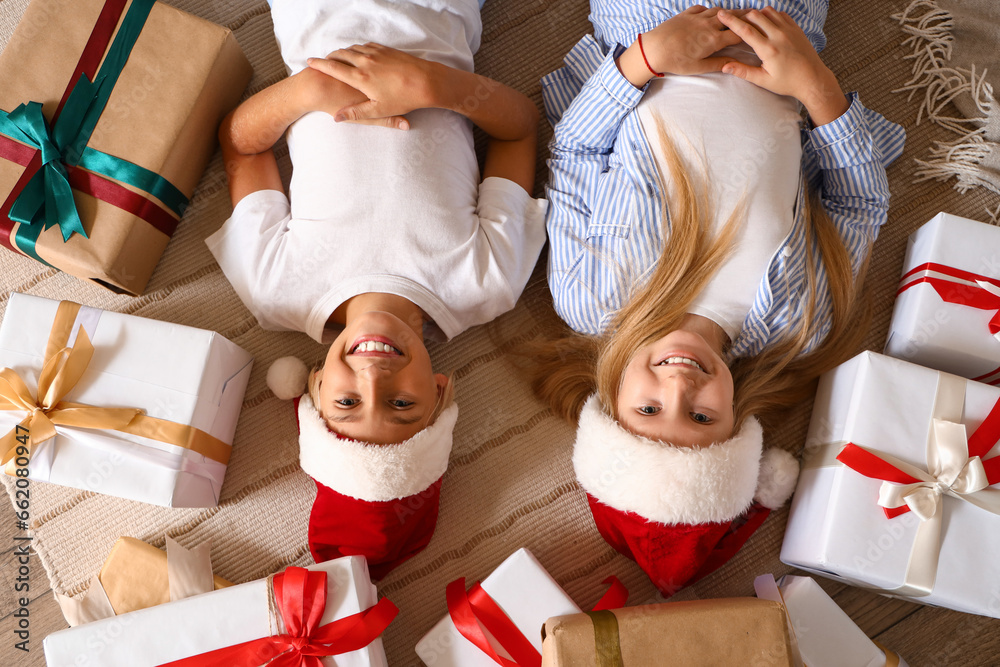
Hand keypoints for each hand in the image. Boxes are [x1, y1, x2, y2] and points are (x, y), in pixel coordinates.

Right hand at [307, 43, 439, 126]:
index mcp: (360, 77)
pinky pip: (365, 46)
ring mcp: (376, 53)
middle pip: (340, 55)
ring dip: (342, 52)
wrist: (427, 80)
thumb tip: (337, 118)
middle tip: (320, 60)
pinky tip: (358, 53)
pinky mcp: (386, 50)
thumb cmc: (403, 98)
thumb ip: (356, 113)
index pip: (333, 67)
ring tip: (336, 57)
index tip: (309, 61)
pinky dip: (357, 48)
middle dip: (329, 57)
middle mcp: (365, 61)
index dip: (319, 64)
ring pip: (353, 48)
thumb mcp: (377, 111)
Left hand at [616, 5, 746, 87]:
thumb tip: (733, 64)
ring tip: (736, 14)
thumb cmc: (675, 61)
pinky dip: (710, 10)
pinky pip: (702, 8)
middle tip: (755, 15)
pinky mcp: (686, 14)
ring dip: (728, 12)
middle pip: (731, 18)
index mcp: (713, 40)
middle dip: (744, 17)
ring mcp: (697, 18)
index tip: (758, 33)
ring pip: (718, 11)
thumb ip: (718, 64)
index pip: (737, 34)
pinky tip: (711, 13)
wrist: (653, 49)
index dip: (749, 33)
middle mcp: (708, 25)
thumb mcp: (698, 67)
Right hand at [717, 7, 848, 124]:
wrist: (813, 79)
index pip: (745, 30)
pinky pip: (780, 14)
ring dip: (757, 15)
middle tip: (734, 21)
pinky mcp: (796, 29)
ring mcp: (789, 30)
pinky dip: (770, 15)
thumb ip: (743, 71)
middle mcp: (779, 36)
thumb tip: (724, 66)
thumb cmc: (788, 82)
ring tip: (750, 23)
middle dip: (742, 16)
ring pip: (768, 12)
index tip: (721, 15)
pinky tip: (766, 24)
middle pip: (755, 16)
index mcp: (768, 49)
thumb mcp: (763, 80)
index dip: (731, 21)